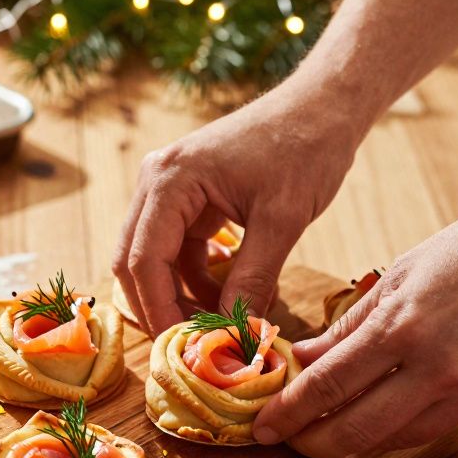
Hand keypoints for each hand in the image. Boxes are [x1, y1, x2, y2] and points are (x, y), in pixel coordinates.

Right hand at [113, 92, 361, 335]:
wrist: (323, 106)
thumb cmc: (305, 149)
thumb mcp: (282, 221)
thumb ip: (252, 280)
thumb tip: (235, 337)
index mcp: (169, 180)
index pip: (143, 261)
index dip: (159, 311)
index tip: (185, 351)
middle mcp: (156, 182)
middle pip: (134, 263)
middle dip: (161, 308)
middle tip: (195, 348)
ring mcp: (168, 189)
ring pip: (153, 260)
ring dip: (180, 297)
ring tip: (220, 326)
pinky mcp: (187, 199)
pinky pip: (177, 251)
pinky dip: (197, 280)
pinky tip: (231, 296)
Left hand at [253, 189, 457, 457]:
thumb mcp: (402, 271)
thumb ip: (350, 325)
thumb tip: (305, 361)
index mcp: (406, 327)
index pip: (327, 388)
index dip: (287, 414)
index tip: (262, 427)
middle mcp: (440, 370)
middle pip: (356, 433)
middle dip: (312, 444)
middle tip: (286, 440)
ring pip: (394, 440)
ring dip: (354, 441)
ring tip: (325, 429)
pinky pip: (435, 427)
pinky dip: (399, 425)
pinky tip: (381, 411)